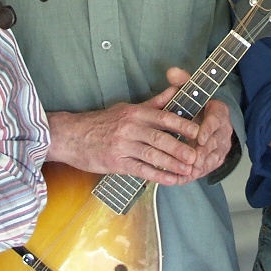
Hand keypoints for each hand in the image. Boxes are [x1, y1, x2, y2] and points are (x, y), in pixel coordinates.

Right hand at [47, 67, 208, 185]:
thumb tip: (175, 90)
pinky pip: (141, 170)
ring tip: (188, 170)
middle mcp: (129, 127)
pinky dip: (158, 176)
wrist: (71, 136)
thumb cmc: (102, 122)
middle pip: (160, 138)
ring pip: (152, 155)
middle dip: (180, 148)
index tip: (198, 132)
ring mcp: (122, 146)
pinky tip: (171, 180)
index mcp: (134, 112)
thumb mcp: (126, 108)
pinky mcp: (115, 163)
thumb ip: (153, 103)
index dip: (182, 125)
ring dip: (172, 164)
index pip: (163, 116)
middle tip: (197, 156)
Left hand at [164, 66, 233, 179]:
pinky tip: (183, 179)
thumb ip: (182, 81)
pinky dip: (196, 174)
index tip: (200, 138)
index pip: (216, 120)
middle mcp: (224, 130)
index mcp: (219, 111)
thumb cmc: (196, 105)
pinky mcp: (216, 159)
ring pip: (212, 157)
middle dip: (203, 152)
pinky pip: (208, 168)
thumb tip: (172, 71)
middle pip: (214, 143)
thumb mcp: (190, 90)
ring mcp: (221, 146)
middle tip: (192, 159)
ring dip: (200, 166)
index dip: (208, 130)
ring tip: (187, 172)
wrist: (205, 119)